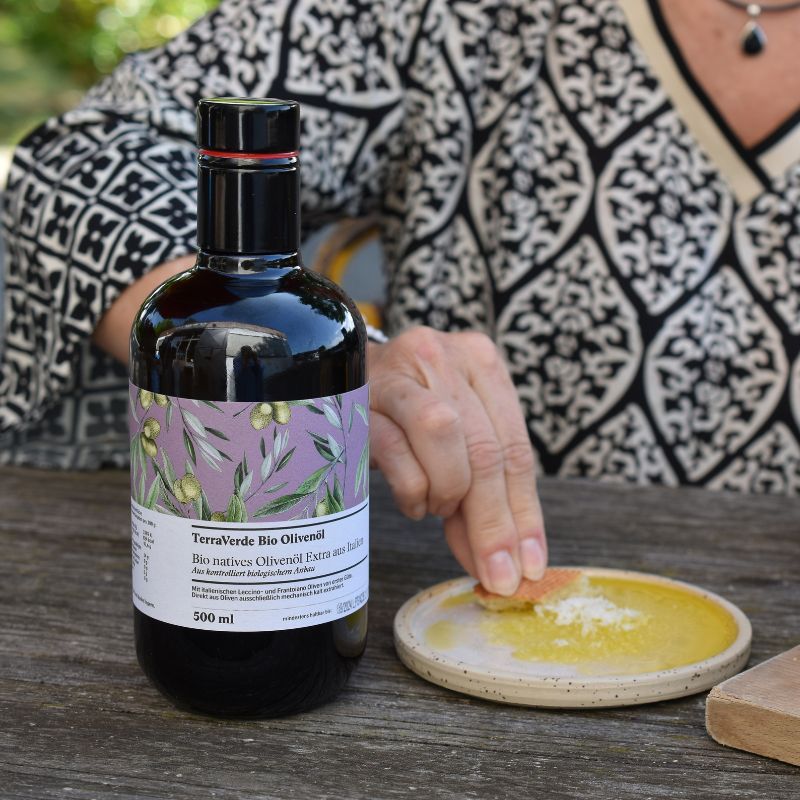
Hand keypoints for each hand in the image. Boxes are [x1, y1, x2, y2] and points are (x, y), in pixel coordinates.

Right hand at [368, 327, 545, 595]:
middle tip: (496, 574)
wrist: (345, 383)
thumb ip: (483, 493)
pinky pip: (392, 448)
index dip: (525, 512)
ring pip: (441, 434)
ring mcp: (397, 373)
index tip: (528, 566)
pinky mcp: (357, 396)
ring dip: (447, 490)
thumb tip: (506, 565)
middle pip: (484, 448)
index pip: (515, 447)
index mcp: (480, 360)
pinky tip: (414, 503)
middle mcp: (441, 357)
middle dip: (493, 522)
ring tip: (438, 508)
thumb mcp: (458, 441)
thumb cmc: (408, 416)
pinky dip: (410, 489)